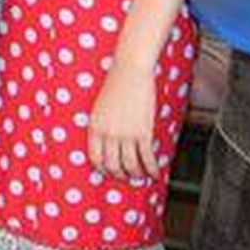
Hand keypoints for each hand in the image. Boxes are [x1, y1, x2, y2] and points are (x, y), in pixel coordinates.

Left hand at [88, 60, 159, 179]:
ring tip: (142, 176)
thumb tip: (109, 143)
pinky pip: (147, 158)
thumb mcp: (100, 107)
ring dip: (137, 175)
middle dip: (121, 176)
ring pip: (131, 165)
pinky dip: (152, 169)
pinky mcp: (143, 132)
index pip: (95, 158)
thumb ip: (102, 126)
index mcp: (94, 127)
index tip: (110, 172)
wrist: (129, 72)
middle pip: (113, 166)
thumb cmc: (116, 85)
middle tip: (127, 177)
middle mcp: (108, 133)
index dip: (104, 169)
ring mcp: (126, 134)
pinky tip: (155, 172)